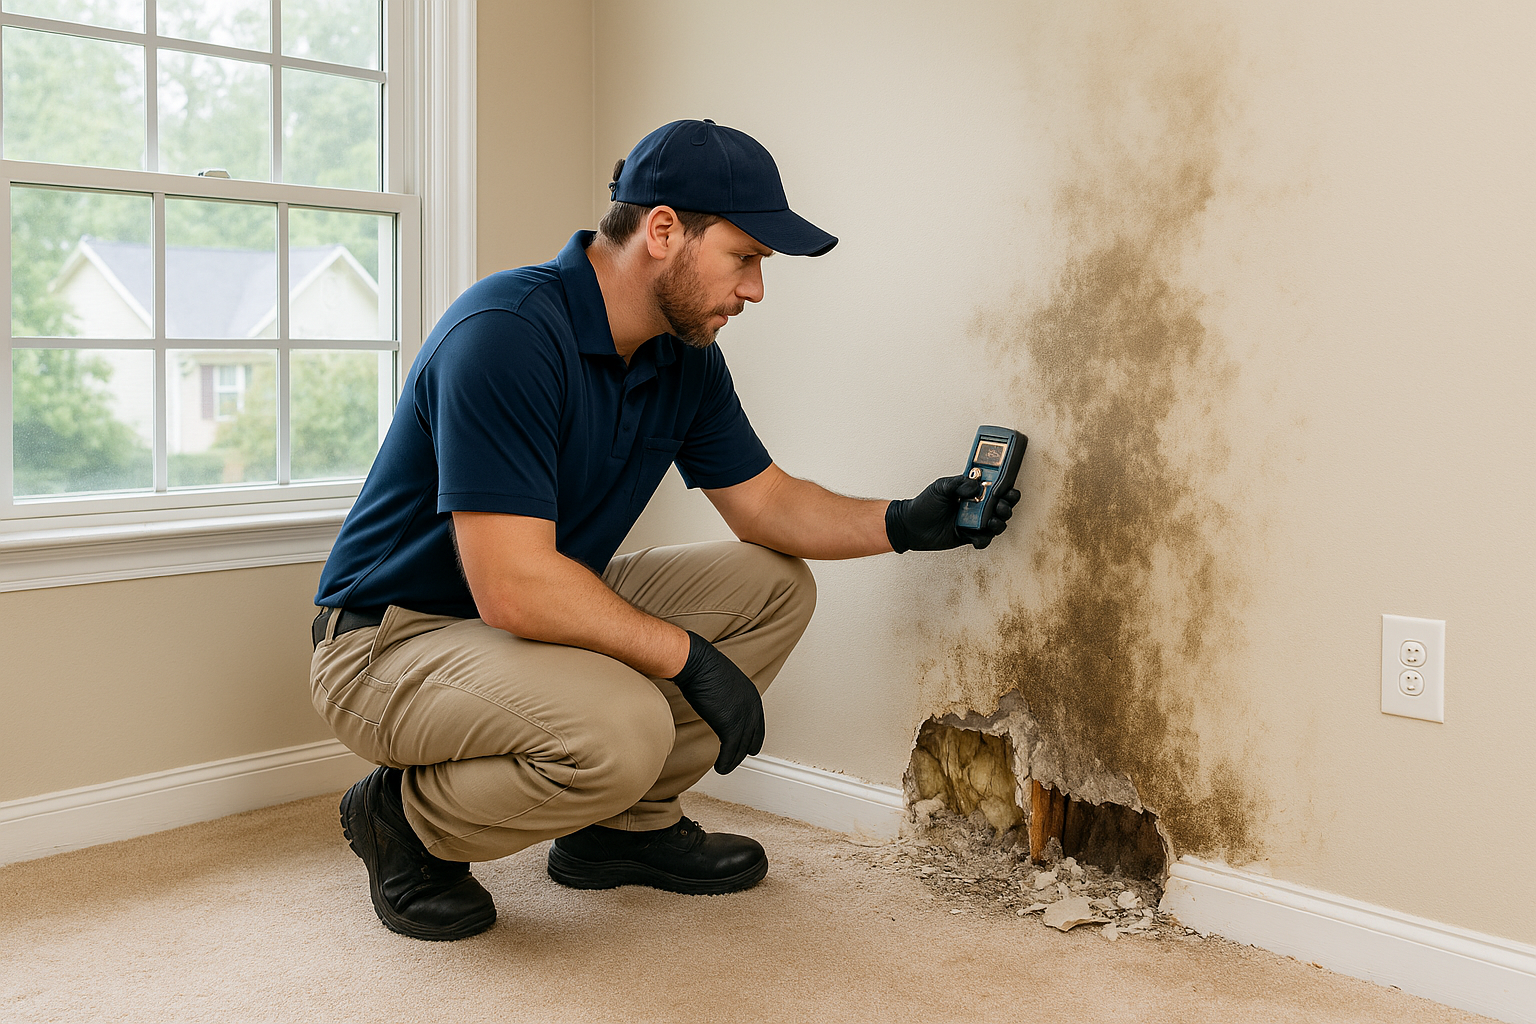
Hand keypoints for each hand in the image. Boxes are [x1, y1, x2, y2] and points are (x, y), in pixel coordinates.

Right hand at [670, 631, 764, 773]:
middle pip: (751, 736)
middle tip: (737, 760)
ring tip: (725, 767)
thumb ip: (724, 696)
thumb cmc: (701, 667)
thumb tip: (717, 703)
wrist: (696, 663)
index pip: (757, 722)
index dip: (753, 736)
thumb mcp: (721, 682)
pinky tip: (720, 767)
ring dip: (733, 760)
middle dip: (744, 750)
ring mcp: (743, 715)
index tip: (750, 746)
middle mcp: (751, 705)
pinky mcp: (731, 725)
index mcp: (750, 694)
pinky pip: (731, 750)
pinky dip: (726, 761)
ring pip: (741, 746)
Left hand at [886, 475, 1020, 551]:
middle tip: (999, 506)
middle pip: (1002, 507)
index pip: (997, 488)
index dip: (1006, 489)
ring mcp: (974, 522)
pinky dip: (982, 540)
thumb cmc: (925, 504)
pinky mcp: (968, 537)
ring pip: (996, 524)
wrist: (910, 525)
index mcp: (973, 491)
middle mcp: (977, 507)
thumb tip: (976, 487)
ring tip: (990, 521)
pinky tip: (975, 536)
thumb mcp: (941, 487)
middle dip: (1006, 506)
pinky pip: (983, 540)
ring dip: (998, 523)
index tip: (1006, 489)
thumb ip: (959, 484)